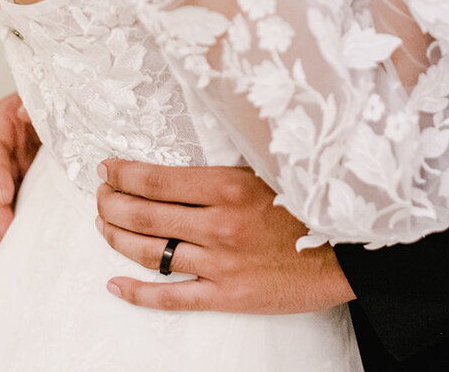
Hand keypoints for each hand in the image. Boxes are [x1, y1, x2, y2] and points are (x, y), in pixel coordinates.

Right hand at [0, 93, 40, 247]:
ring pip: (1, 194)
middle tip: (2, 227)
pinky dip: (10, 216)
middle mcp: (4, 145)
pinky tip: (4, 237)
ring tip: (0, 239)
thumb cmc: (51, 93)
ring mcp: (13, 162)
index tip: (4, 194)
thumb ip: (34, 104)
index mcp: (3, 122)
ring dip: (1, 217)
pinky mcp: (24, 175)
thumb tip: (25, 112)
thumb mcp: (43, 94)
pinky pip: (15, 197)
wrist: (65, 98)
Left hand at [96, 160, 354, 312]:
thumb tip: (191, 150)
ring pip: (150, 252)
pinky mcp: (228, 295)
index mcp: (229, 185)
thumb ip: (230, 163)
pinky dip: (137, 293)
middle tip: (97, 195)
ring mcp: (220, 263)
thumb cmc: (314, 199)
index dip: (123, 173)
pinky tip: (115, 285)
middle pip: (145, 214)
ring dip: (118, 238)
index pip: (157, 179)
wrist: (351, 249)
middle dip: (111, 203)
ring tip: (102, 226)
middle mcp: (218, 224)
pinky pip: (171, 298)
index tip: (106, 167)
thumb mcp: (272, 167)